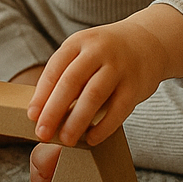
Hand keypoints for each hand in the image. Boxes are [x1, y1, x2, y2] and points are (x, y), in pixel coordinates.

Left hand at [28, 4, 182, 146]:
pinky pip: (118, 109)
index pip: (55, 68)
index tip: (32, 116)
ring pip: (94, 95)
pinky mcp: (136, 84)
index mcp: (79, 41)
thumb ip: (67, 74)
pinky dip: (104, 126)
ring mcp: (119, 66)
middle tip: (42, 133)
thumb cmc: (107, 54)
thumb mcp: (85, 51)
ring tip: (66, 140)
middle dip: (54, 110)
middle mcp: (98, 51)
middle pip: (71, 82)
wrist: (149, 41)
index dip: (42, 94)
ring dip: (77, 120)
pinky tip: (92, 138)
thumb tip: (43, 112)